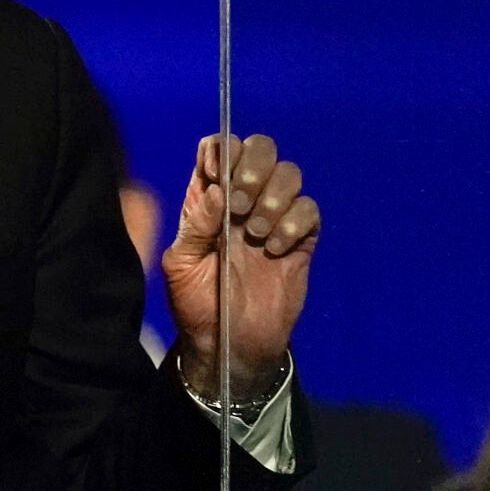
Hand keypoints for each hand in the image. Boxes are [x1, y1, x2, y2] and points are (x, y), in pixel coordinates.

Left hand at [161, 134, 317, 399]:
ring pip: (289, 174)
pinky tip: (275, 249)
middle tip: (239, 203)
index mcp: (207, 198)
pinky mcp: (299, 240)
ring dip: (274, 197)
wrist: (229, 343)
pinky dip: (294, 223)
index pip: (218, 147)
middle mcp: (242, 199)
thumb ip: (195, 225)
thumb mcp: (179, 264)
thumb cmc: (196, 302)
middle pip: (260, 149)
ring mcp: (273, 217)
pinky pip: (309, 210)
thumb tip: (218, 191)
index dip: (222, 150)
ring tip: (254, 234)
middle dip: (254, 167)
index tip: (219, 175)